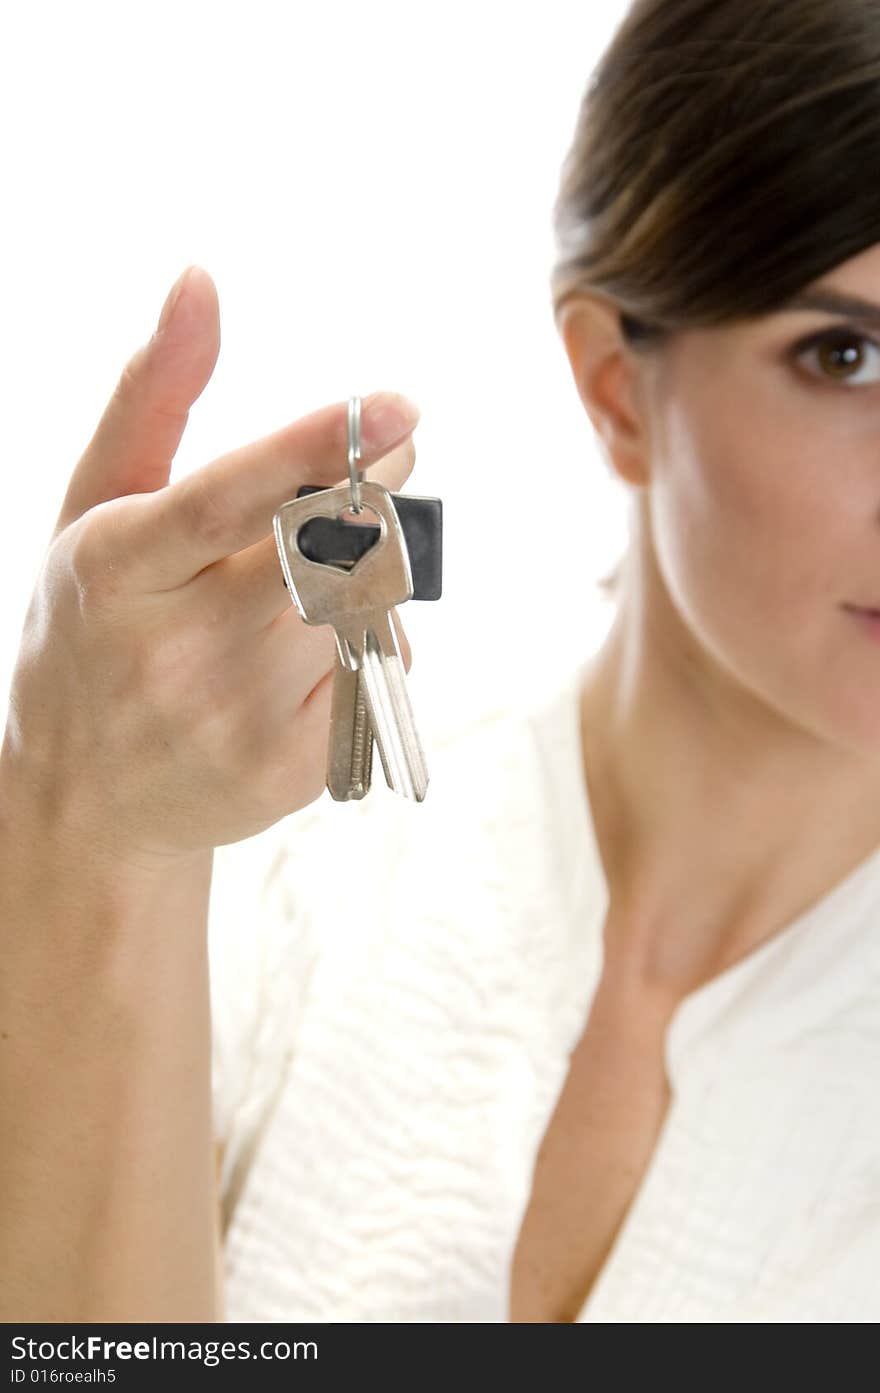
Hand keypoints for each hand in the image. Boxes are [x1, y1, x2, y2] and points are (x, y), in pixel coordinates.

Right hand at [0, 266, 420, 870]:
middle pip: (322, 553)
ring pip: (365, 608)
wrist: (90, 800)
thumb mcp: (97, 512)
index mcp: (118, 569)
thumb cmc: (95, 631)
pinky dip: (370, 641)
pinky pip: (378, 671)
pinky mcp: (292, 771)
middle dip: (378, 492)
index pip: (223, 503)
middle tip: (391, 456)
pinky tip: (307, 657)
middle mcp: (175, 651)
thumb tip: (201, 280)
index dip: (311, 453)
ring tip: (310, 582)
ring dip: (370, 571)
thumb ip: (152, 398)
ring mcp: (236, 721)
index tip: (394, 409)